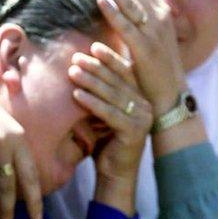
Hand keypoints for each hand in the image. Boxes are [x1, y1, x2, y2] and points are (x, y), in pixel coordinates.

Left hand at [68, 42, 152, 214]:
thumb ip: (100, 91)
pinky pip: (109, 113)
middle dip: (96, 67)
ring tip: (72, 71)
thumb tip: (80, 65)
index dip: (110, 58)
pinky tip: (76, 94)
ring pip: (113, 95)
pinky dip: (92, 102)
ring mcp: (142, 118)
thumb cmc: (104, 139)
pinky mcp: (134, 132)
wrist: (115, 172)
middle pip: (118, 80)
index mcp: (140, 96)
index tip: (92, 46)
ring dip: (91, 81)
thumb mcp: (103, 110)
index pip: (125, 72)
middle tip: (76, 57)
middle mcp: (144, 105)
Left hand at [89, 0, 187, 114]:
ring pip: (128, 2)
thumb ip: (144, 6)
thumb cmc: (155, 65)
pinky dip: (113, 11)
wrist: (169, 95)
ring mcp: (152, 32)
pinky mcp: (144, 48)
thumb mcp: (151, 31)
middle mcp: (158, 17)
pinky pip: (125, 26)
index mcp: (158, 12)